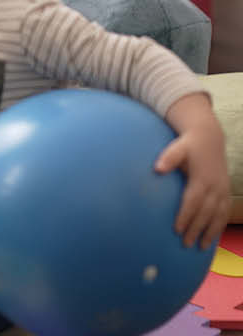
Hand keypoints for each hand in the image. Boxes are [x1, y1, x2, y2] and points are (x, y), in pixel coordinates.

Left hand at [157, 93, 230, 248]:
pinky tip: (213, 237)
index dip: (186, 216)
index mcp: (202, 178)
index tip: (177, 230)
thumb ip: (168, 158)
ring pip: (219, 215)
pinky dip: (220, 225)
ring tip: (201, 247)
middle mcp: (215, 186)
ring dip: (211, 232)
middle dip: (196, 229)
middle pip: (206, 212)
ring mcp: (223, 190)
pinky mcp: (227, 191)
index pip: (193, 201)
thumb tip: (157, 168)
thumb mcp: (177, 147)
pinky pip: (225, 212)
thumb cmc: (188, 145)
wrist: (209, 138)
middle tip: (186, 244)